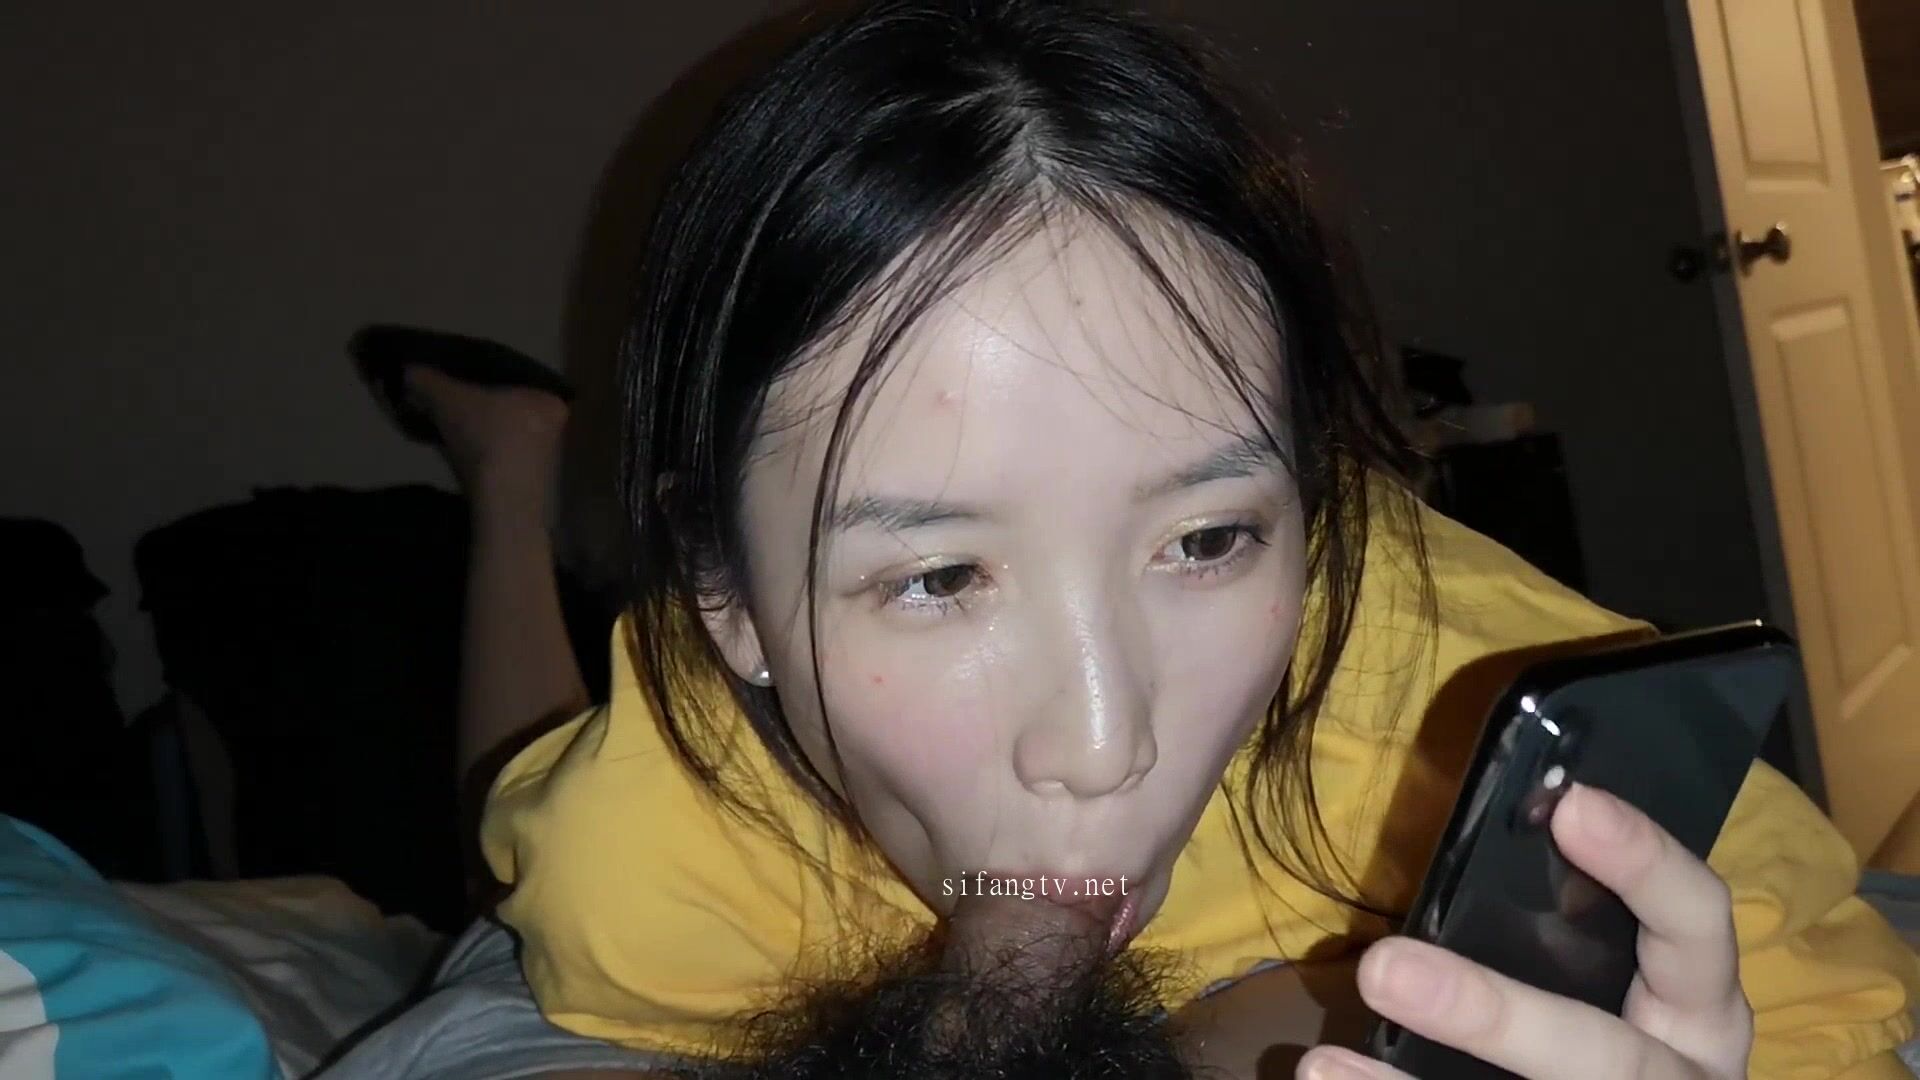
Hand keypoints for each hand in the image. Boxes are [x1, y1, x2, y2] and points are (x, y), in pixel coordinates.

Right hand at [403, 366, 569, 508]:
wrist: (502, 498)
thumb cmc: (485, 436)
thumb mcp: (448, 398)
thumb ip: (428, 380)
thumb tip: (409, 371)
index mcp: (547, 399)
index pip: (513, 381)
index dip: (481, 380)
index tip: (457, 386)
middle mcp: (556, 428)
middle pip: (507, 411)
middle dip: (478, 411)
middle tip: (450, 409)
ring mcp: (547, 460)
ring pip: (504, 438)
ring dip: (479, 437)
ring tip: (449, 434)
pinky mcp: (532, 487)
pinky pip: (501, 463)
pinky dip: (483, 460)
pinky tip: (462, 461)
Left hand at [1297, 784, 1751, 1078]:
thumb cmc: (1613, 1041)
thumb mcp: (1618, 983)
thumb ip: (1565, 929)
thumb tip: (1476, 846)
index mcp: (1698, 1008)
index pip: (1696, 920)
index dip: (1645, 861)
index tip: (1571, 804)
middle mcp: (1680, 1072)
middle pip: (1606, 1053)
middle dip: (1495, 1015)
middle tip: (1384, 968)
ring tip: (1321, 1065)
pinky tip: (1327, 1079)